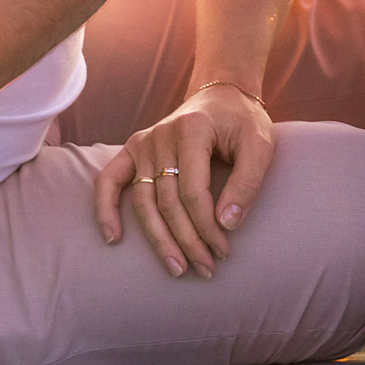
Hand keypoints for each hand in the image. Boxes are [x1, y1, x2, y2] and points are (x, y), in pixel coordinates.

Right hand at [91, 80, 275, 278]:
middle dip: (188, 241)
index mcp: (192, 130)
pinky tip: (113, 238)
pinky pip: (108, 180)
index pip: (193, 192)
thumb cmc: (243, 122)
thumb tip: (227, 224)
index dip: (207, 227)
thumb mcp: (260, 145)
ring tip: (176, 268)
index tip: (224, 250)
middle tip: (206, 270)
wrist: (222, 94)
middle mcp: (160, 135)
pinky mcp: (133, 149)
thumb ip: (247, 182)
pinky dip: (105, 209)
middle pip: (168, 202)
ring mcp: (143, 142)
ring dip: (158, 239)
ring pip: (143, 201)